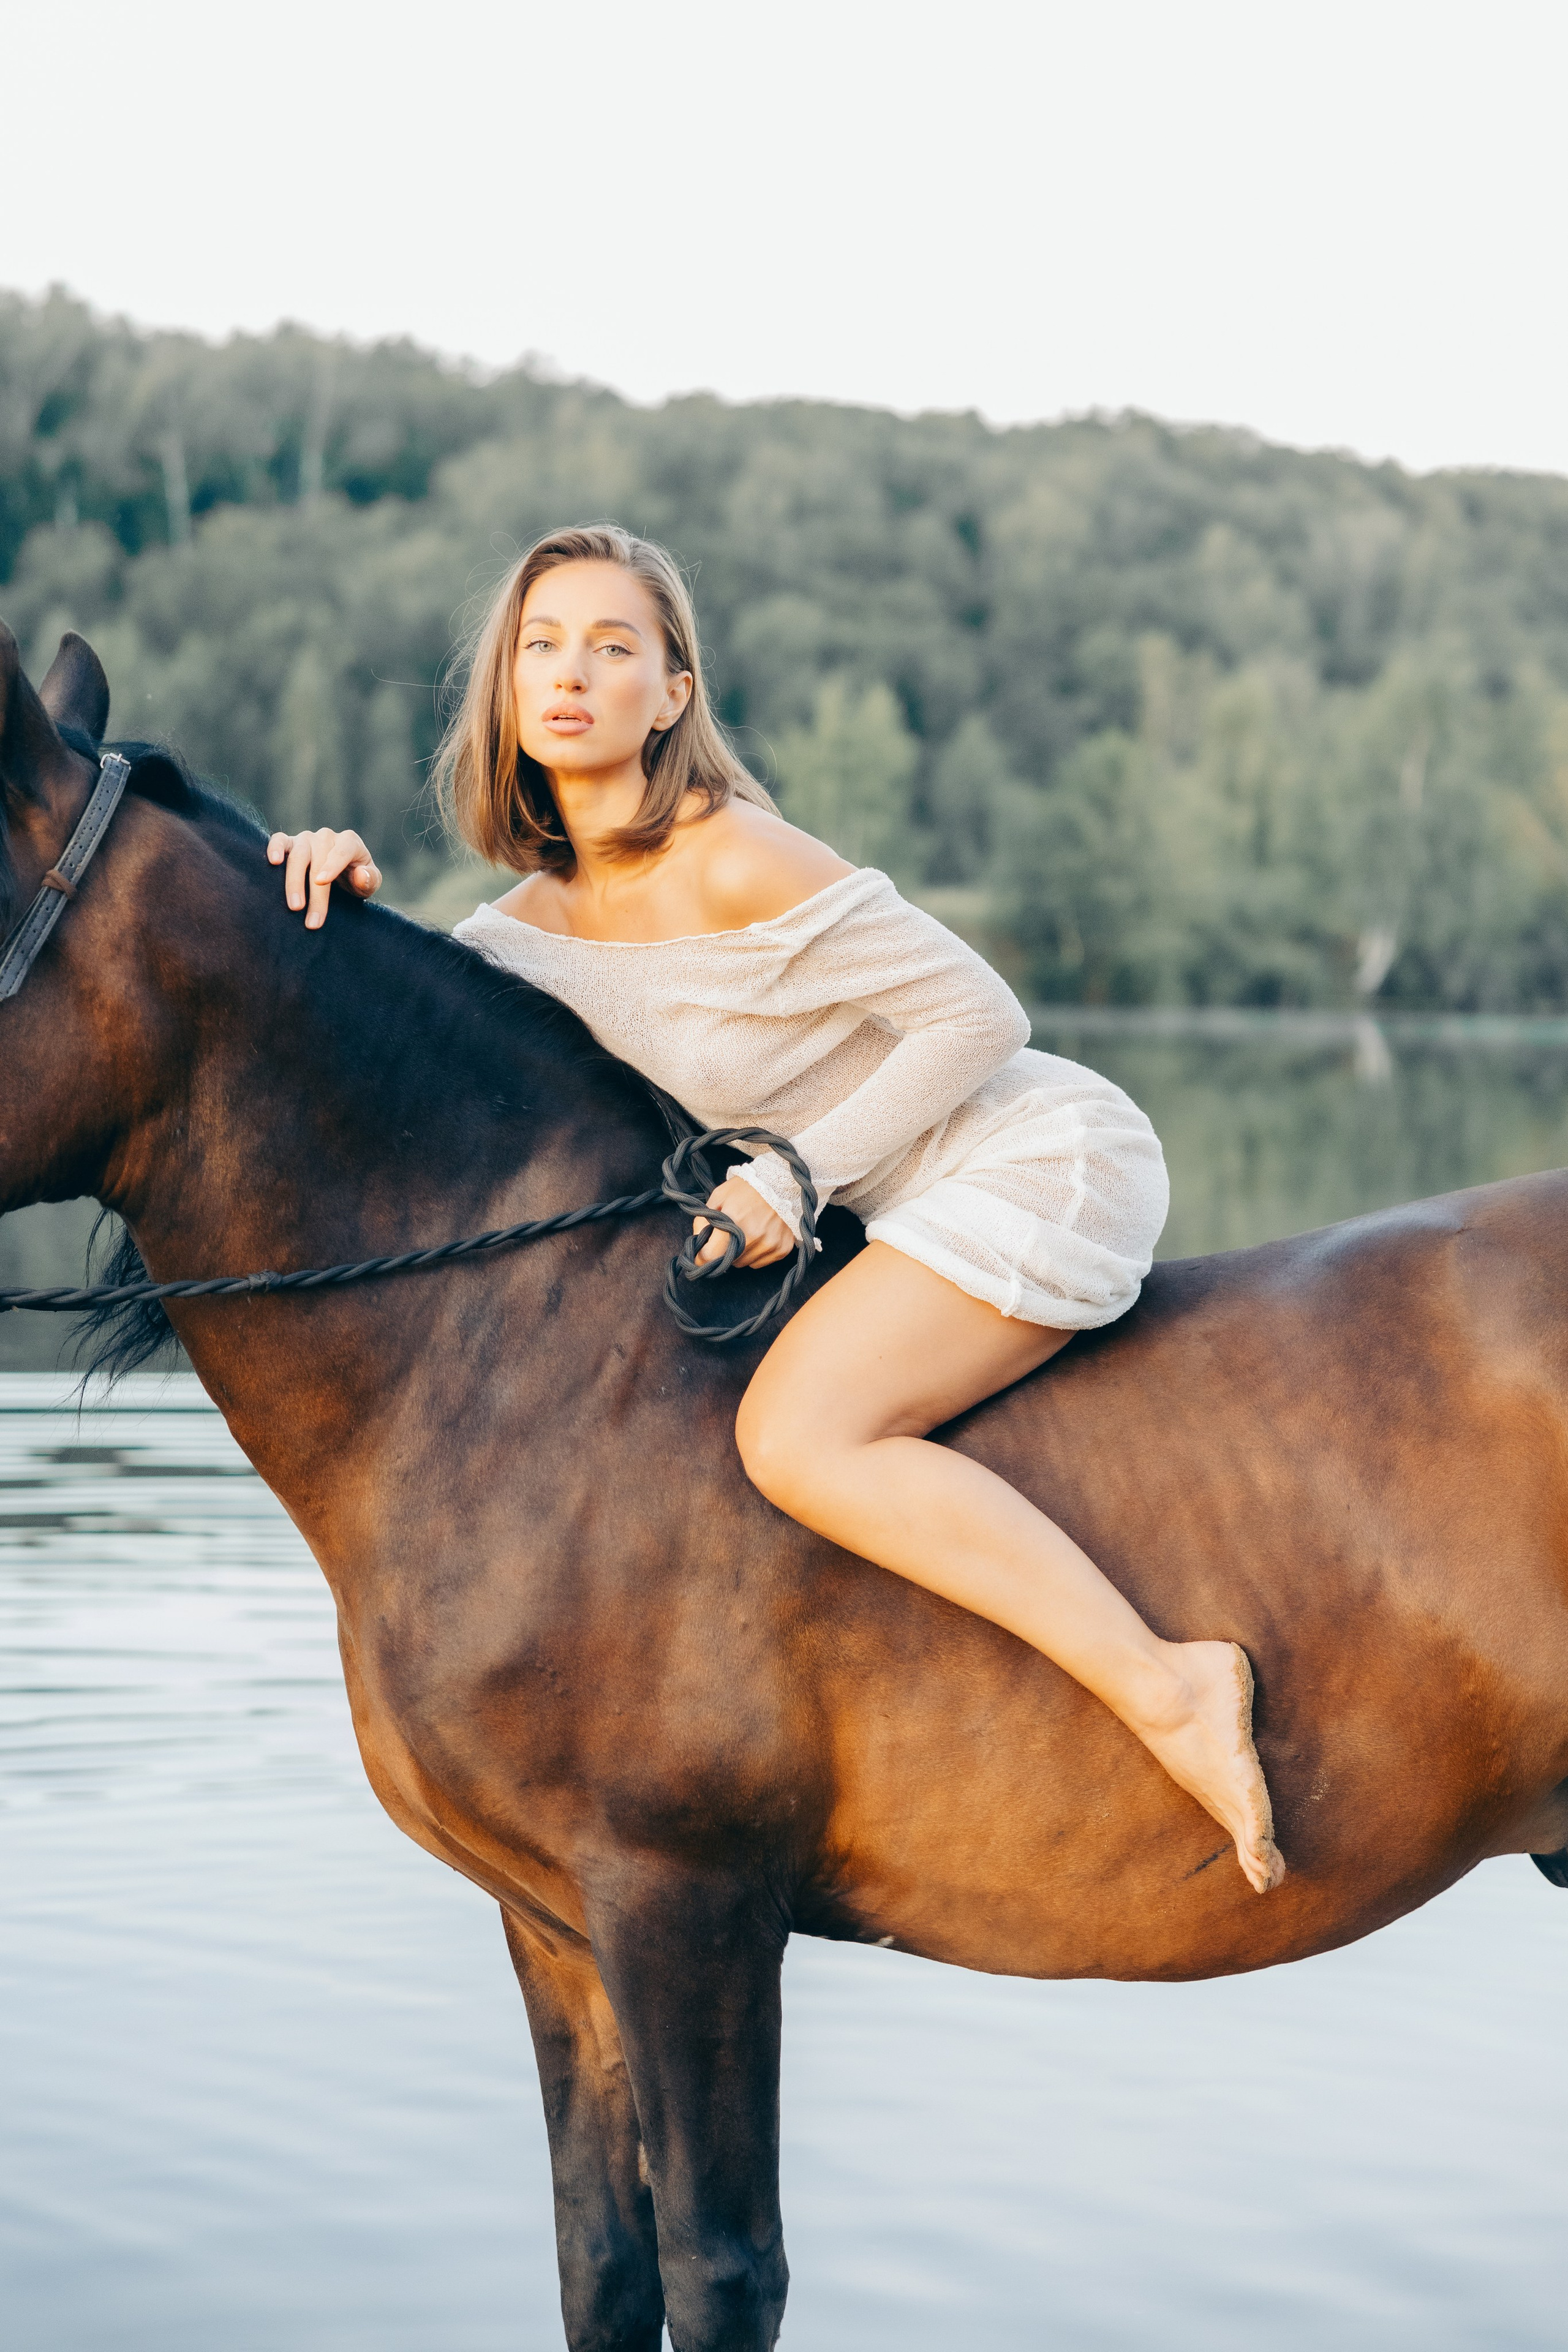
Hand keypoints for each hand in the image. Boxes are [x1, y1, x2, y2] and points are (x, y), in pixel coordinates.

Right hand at [267, 827, 382, 929]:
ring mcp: (307, 838)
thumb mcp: (370, 883)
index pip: (342, 851)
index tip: (321, 882)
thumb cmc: (356, 880)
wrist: (341, 876)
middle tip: (309, 915)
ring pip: (298, 854)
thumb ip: (370, 879)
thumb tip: (360, 874)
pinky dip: (274, 848)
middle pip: (317, 858)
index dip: (331, 866)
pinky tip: (273, 862)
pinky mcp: (290, 842)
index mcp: (349, 842)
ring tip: (294, 905)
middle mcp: (327, 837)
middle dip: (313, 889)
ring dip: (293, 880)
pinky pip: (279, 839)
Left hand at [694, 1175, 793, 1270]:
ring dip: (740, 1252)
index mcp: (733, 1223)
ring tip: (747, 1231)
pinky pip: (760, 1262)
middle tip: (730, 1233)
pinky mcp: (782, 1249)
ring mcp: (769, 1245)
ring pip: (743, 1263)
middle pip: (727, 1262)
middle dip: (724, 1251)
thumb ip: (704, 1221)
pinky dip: (756, 1253)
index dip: (702, 1256)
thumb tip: (698, 1242)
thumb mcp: (718, 1197)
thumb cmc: (747, 1188)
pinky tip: (760, 1235)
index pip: (709, 1257)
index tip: (703, 1251)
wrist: (781, 1183)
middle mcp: (752, 1238)